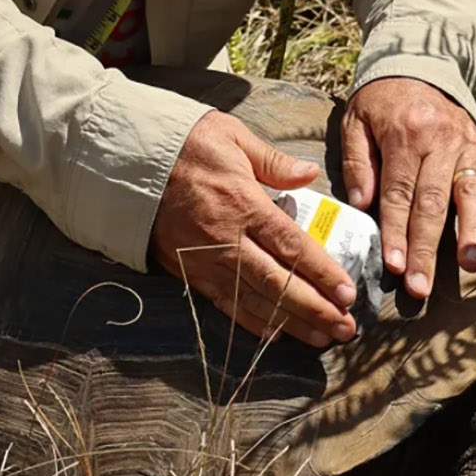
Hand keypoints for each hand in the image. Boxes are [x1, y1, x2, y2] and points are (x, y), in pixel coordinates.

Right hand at [152, 110, 357, 348]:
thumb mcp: (232, 136)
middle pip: (277, 282)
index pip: (291, 246)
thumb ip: (274, 161)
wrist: (127, 162)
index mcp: (243, 203)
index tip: (348, 293)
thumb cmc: (185, 144)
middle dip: (315, 308)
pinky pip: (223, 304)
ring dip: (289, 323)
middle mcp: (226, 239)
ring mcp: (205, 259)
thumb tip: (310, 173)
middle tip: (346, 328)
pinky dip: (249, 322)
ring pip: (253, 300)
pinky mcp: (187, 271)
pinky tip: (273, 335)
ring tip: (320, 338)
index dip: (322, 273)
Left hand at [340, 78, 475, 301]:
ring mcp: (465, 145)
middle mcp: (439, 142)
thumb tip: (361, 203)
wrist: (415, 65)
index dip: (396, 231)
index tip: (394, 265)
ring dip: (471, 231)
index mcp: (404, 136)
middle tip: (422, 286)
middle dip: (427, 248)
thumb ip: (357, 161)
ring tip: (471, 264)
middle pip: (432, 203)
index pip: (398, 193)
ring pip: (469, 192)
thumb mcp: (355, 121)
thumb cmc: (380, 102)